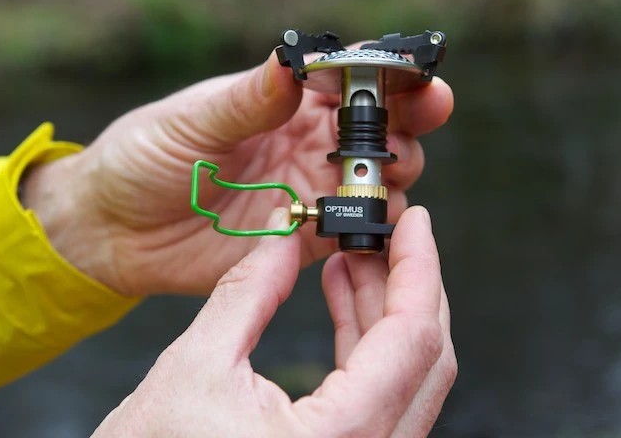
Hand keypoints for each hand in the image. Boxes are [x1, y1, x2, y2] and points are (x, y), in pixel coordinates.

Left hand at [24, 50, 452, 295]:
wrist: (115, 228)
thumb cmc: (145, 158)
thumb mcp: (191, 120)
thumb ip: (248, 99)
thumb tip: (292, 63)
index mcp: (285, 103)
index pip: (350, 81)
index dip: (389, 76)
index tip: (418, 78)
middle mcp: (306, 145)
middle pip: (380, 131)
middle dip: (407, 125)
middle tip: (411, 127)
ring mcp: (308, 192)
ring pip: (377, 181)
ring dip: (394, 176)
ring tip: (387, 174)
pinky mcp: (303, 240)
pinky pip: (352, 232)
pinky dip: (371, 225)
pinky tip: (371, 219)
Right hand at [92, 206, 456, 437]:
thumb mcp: (196, 366)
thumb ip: (249, 291)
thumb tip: (280, 236)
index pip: (412, 336)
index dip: (418, 268)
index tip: (415, 224)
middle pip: (424, 357)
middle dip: (406, 284)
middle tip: (384, 234)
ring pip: (406, 376)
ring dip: (383, 311)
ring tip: (352, 260)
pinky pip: (380, 397)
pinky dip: (366, 346)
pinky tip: (344, 304)